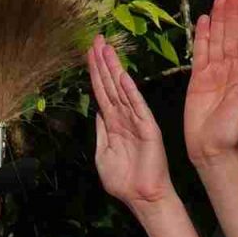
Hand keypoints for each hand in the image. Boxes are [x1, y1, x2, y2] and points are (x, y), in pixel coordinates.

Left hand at [87, 36, 173, 209]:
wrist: (142, 197)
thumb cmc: (124, 180)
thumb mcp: (103, 155)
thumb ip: (101, 133)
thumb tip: (97, 113)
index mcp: (113, 123)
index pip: (102, 92)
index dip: (95, 72)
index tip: (89, 53)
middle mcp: (124, 118)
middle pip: (110, 84)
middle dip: (102, 62)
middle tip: (96, 39)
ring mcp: (137, 121)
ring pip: (122, 90)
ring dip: (114, 69)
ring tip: (106, 48)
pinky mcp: (148, 128)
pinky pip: (137, 107)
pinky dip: (130, 92)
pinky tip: (123, 76)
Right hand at [185, 0, 237, 165]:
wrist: (212, 149)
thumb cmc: (234, 129)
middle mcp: (232, 69)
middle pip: (232, 34)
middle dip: (233, 12)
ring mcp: (214, 72)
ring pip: (217, 39)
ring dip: (219, 19)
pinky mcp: (198, 79)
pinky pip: (200, 52)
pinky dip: (202, 36)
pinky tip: (203, 20)